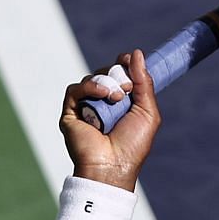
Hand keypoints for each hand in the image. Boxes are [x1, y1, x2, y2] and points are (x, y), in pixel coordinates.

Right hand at [58, 49, 159, 190]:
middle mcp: (102, 103)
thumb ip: (144, 82)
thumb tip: (136, 53)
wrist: (113, 166)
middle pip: (106, 72)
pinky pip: (75, 89)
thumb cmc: (133, 144)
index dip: (124, 64)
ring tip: (117, 98)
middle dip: (118, 74)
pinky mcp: (70, 113)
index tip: (128, 59)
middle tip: (127, 87)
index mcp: (121, 103)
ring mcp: (86, 107)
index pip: (119, 74)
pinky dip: (90, 87)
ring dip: (107, 82)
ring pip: (91, 79)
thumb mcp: (148, 111)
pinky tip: (103, 94)